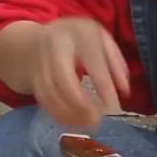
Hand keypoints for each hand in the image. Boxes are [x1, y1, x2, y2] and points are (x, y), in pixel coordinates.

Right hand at [1, 18, 130, 128]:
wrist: (40, 37)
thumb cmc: (80, 40)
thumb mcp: (101, 39)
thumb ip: (115, 62)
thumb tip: (125, 91)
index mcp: (79, 32)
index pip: (91, 59)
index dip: (102, 83)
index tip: (113, 105)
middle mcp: (56, 45)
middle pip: (63, 78)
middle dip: (80, 103)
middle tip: (97, 120)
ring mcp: (40, 61)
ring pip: (50, 93)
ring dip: (69, 113)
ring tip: (87, 125)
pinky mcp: (32, 77)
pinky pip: (43, 100)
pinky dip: (58, 114)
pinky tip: (73, 122)